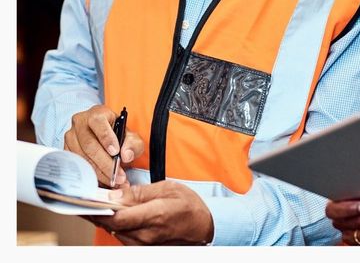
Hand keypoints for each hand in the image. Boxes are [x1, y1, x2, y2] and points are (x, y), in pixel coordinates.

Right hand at [64, 104, 143, 187]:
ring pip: (81, 157)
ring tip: (113, 181)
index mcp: (97, 114)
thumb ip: (133, 144)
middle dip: (105, 163)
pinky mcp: (66, 151)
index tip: (116, 152)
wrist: (104, 136)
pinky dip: (90, 176)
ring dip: (98, 173)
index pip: (98, 122)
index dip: (106, 138)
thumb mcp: (130, 135)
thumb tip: (126, 155)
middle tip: (118, 176)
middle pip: (89, 144)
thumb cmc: (117, 134)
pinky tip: (102, 182)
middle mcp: (80, 123)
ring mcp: (70, 137)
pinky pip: (75, 166)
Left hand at [84, 180, 213, 244]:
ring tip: (88, 204)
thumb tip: (115, 195)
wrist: (203, 227)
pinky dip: (112, 224)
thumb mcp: (168, 189)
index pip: (117, 216)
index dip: (97, 209)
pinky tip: (106, 215)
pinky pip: (121, 236)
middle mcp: (145, 234)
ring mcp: (143, 244)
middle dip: (94, 212)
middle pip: (111, 225)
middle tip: (77, 199)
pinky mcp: (142, 247)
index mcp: (154, 216)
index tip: (83, 199)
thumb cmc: (189, 206)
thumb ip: (140, 192)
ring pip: (114, 231)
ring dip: (101, 219)